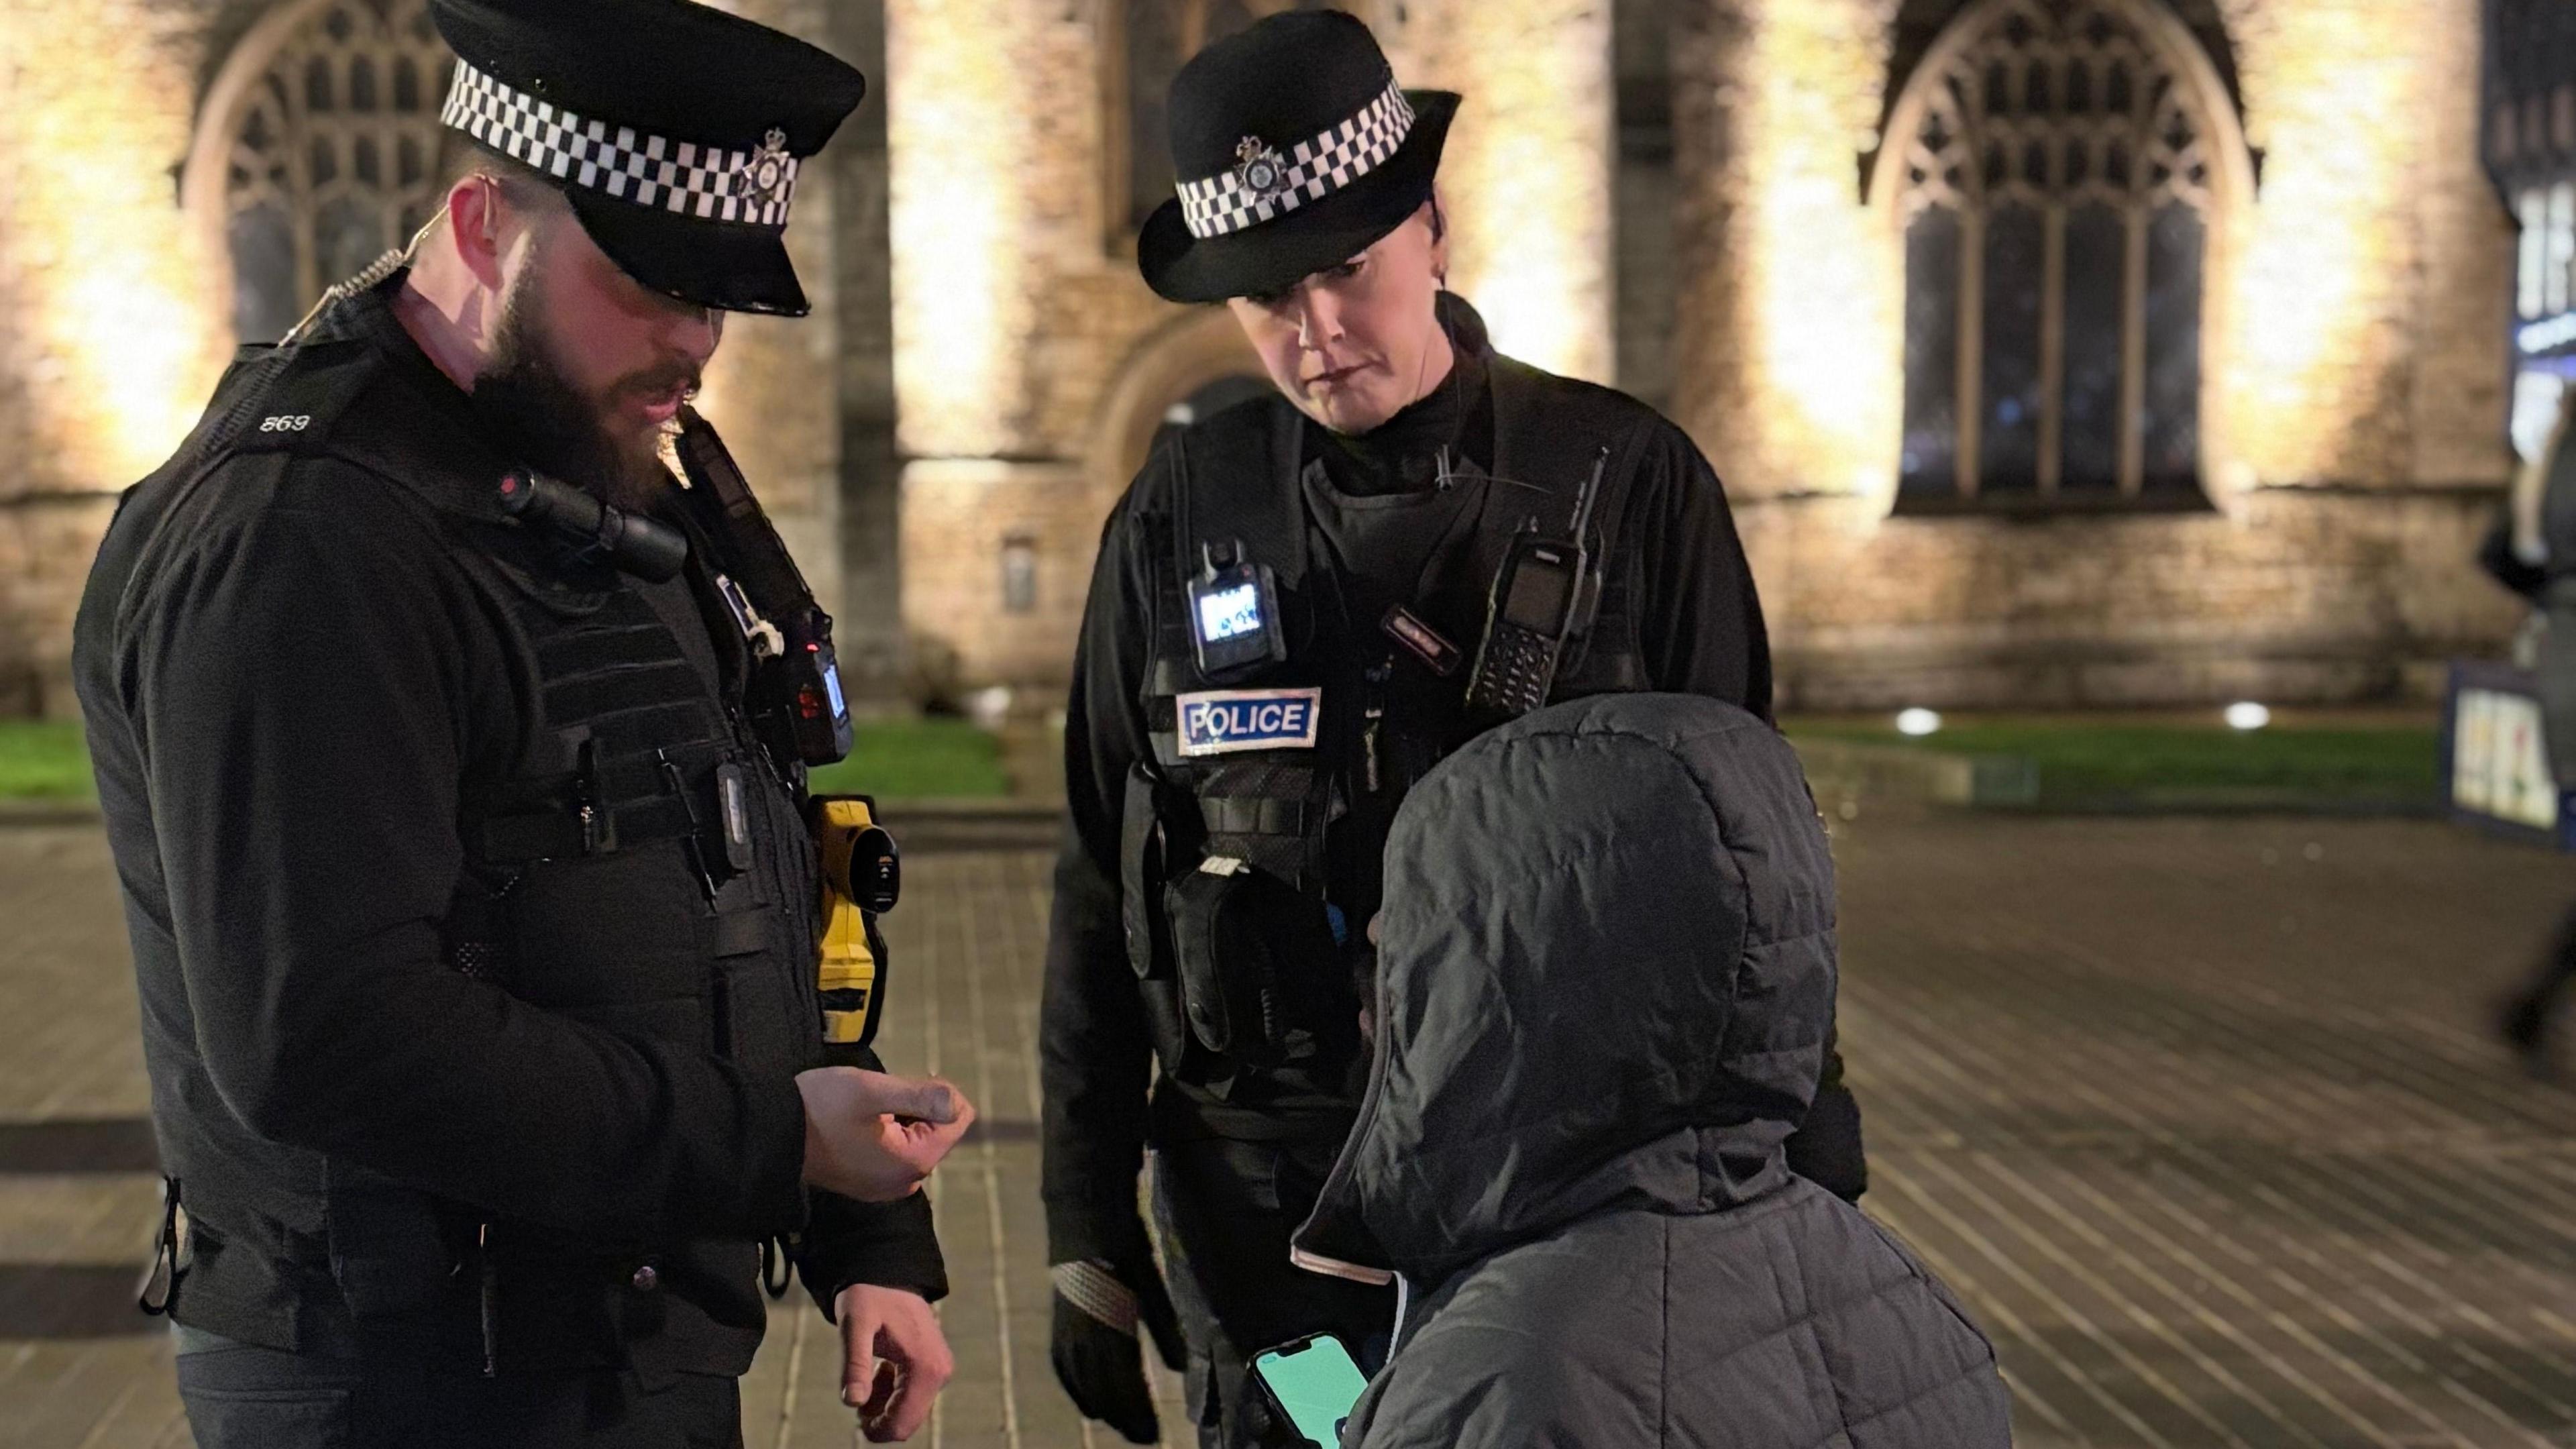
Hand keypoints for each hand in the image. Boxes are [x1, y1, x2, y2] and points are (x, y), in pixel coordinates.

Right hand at [797, 1067, 973, 1201]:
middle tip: (880, 1097)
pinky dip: (888, 1133)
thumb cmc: (819, 1107)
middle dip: (918, 1107)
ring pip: (917, 1139)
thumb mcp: (872, 1091)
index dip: (939, 1093)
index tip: (904, 1084)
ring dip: (902, 1118)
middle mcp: (905, 1182)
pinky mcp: (870, 1184)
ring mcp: (886, 1187)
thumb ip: (920, 1096)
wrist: (770, 1135)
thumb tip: (959, 1103)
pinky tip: (860, 1124)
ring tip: (867, 1110)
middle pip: (939, 1130)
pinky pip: (897, 1153)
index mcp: (913, 1162)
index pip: (958, 1119)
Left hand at [834, 1283, 954, 1442]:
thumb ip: (855, 1365)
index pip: (901, 1424)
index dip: (875, 1430)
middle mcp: (940, 1372)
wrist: (888, 1272)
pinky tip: (879, 1370)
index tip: (854, 1415)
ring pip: (909, 1411)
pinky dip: (891, 1394)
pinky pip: (913, 1397)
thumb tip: (852, 1402)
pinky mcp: (934, 1366)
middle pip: (907, 1422)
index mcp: (925, 1368)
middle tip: (856, 1391)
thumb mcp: (855, 1327)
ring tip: (865, 1376)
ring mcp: (940, 1370)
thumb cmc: (869, 1296)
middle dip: (879, 1418)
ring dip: (883, 1405)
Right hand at [1050, 1253, 1186, 1443]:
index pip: (1122, 1383)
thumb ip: (1163, 1328)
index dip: (1137, 1412)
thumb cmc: (1124, 1244)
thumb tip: (1179, 1369)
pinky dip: (1078, 1389)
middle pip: (1102, 1389)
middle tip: (1144, 1438)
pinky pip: (1065, 1368)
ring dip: (1103, 1407)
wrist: (1082, 1212)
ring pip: (1082, 1382)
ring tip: (1122, 1426)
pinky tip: (1089, 1404)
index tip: (1153, 1435)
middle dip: (1123, 1417)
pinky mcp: (1059, 1323)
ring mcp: (1065, 1329)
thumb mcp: (1149, 1283)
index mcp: (1108, 1323)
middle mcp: (1082, 1333)